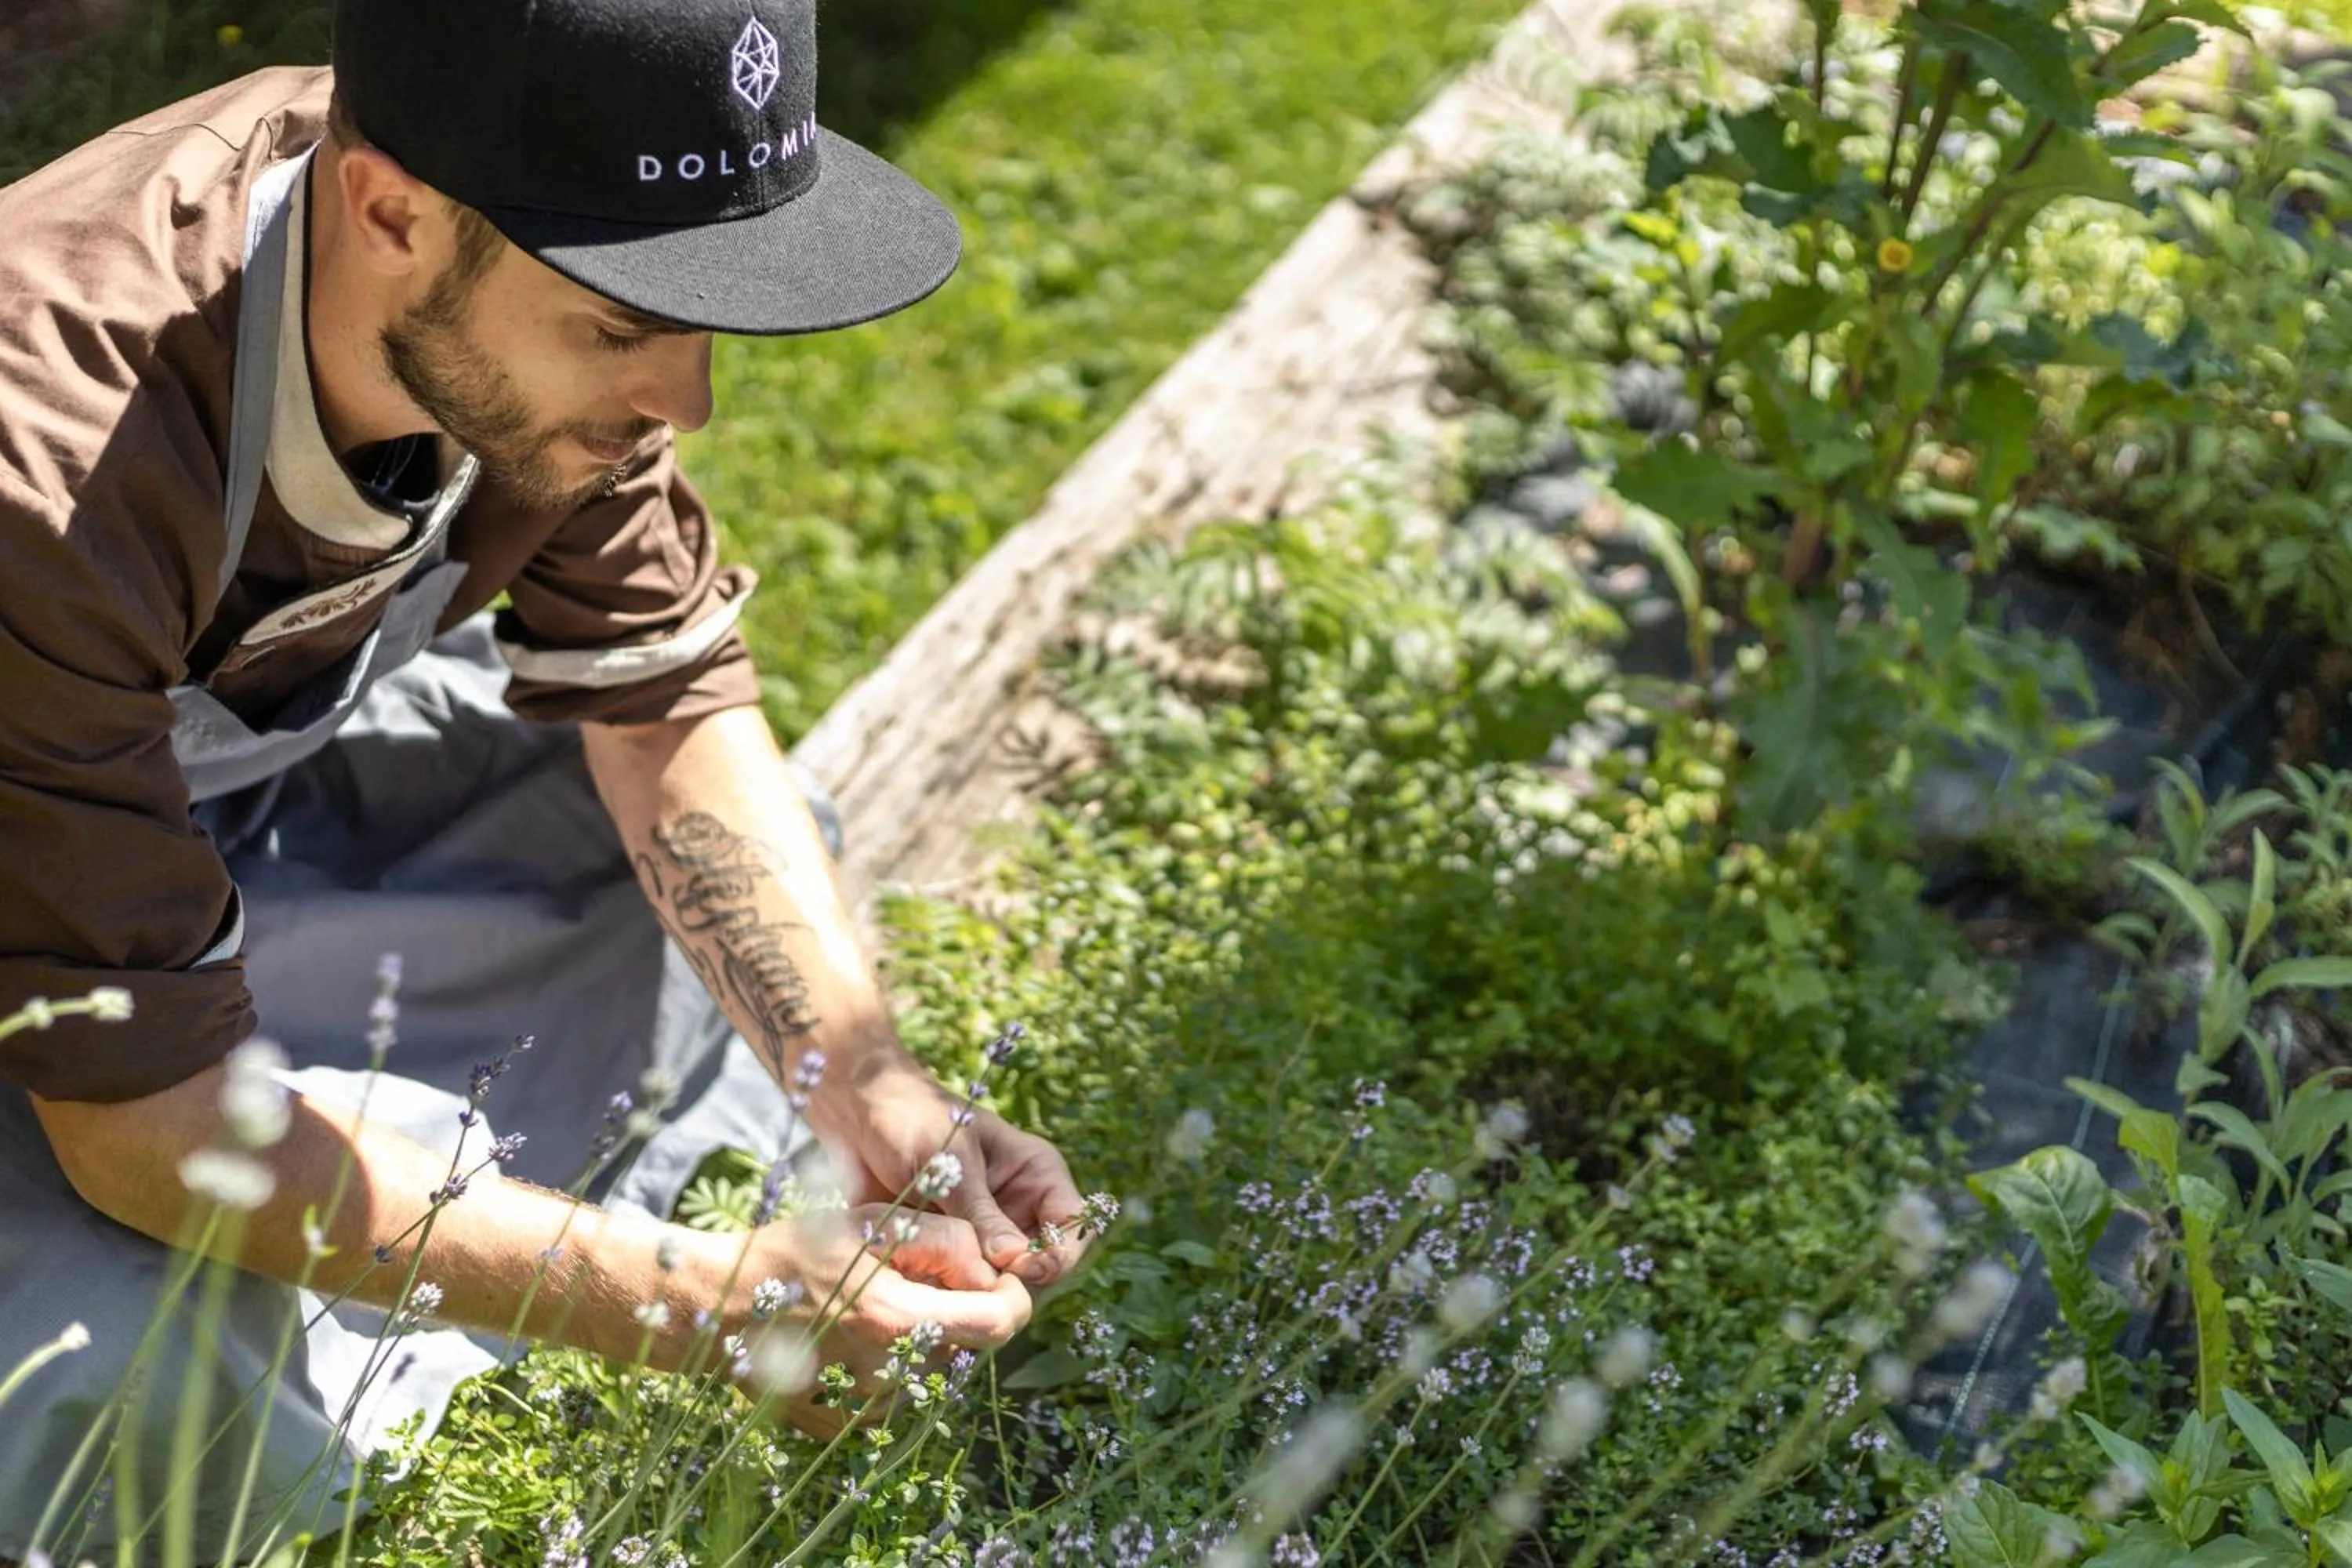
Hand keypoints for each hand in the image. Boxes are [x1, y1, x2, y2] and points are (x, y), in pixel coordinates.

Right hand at [723, 1203, 1029, 1436]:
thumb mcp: (868, 1223)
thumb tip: (987, 1270)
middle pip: (967, 1341)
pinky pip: (897, 1386)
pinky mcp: (846, 1420)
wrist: (710, 1308)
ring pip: (932, 1361)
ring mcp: (867, 1405)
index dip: (1013, 1294)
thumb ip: (941, 1242)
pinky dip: (891, 1356)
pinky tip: (853, 1328)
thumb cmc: (788, 1254)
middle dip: (960, 1303)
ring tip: (874, 1296)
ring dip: (923, 1329)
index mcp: (897, 1321)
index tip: (996, 1273)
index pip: (999, 1323)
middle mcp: (888, 1373)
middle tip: (918, 1272)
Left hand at [836, 1065, 1093, 1287]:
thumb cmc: (911, 1118)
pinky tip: (931, 1295)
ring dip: (984, 1293)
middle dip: (1021, 1283)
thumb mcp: (951, 1164)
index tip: (1024, 1268)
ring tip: (952, 1296)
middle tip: (985, 1294)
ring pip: (1005, 1280)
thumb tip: (1015, 1260)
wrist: (857, 1112)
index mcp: (1037, 1174)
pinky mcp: (953, 1250)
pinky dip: (954, 1294)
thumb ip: (982, 1213)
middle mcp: (1020, 1207)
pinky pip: (966, 1283)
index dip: (1060, 1253)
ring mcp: (987, 1232)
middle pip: (1045, 1262)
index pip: (1074, 1224)